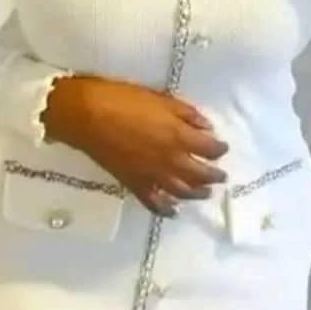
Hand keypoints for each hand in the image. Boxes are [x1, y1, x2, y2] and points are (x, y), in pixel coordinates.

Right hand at [42, 76, 228, 217]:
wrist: (88, 116)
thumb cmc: (125, 100)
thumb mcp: (161, 99)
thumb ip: (186, 114)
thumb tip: (206, 127)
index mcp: (179, 136)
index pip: (209, 149)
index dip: (219, 149)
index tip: (223, 147)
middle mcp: (170, 161)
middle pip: (200, 174)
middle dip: (214, 175)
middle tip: (221, 175)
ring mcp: (152, 176)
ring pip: (182, 192)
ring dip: (197, 193)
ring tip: (206, 193)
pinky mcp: (134, 185)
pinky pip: (154, 203)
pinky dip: (166, 209)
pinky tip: (173, 210)